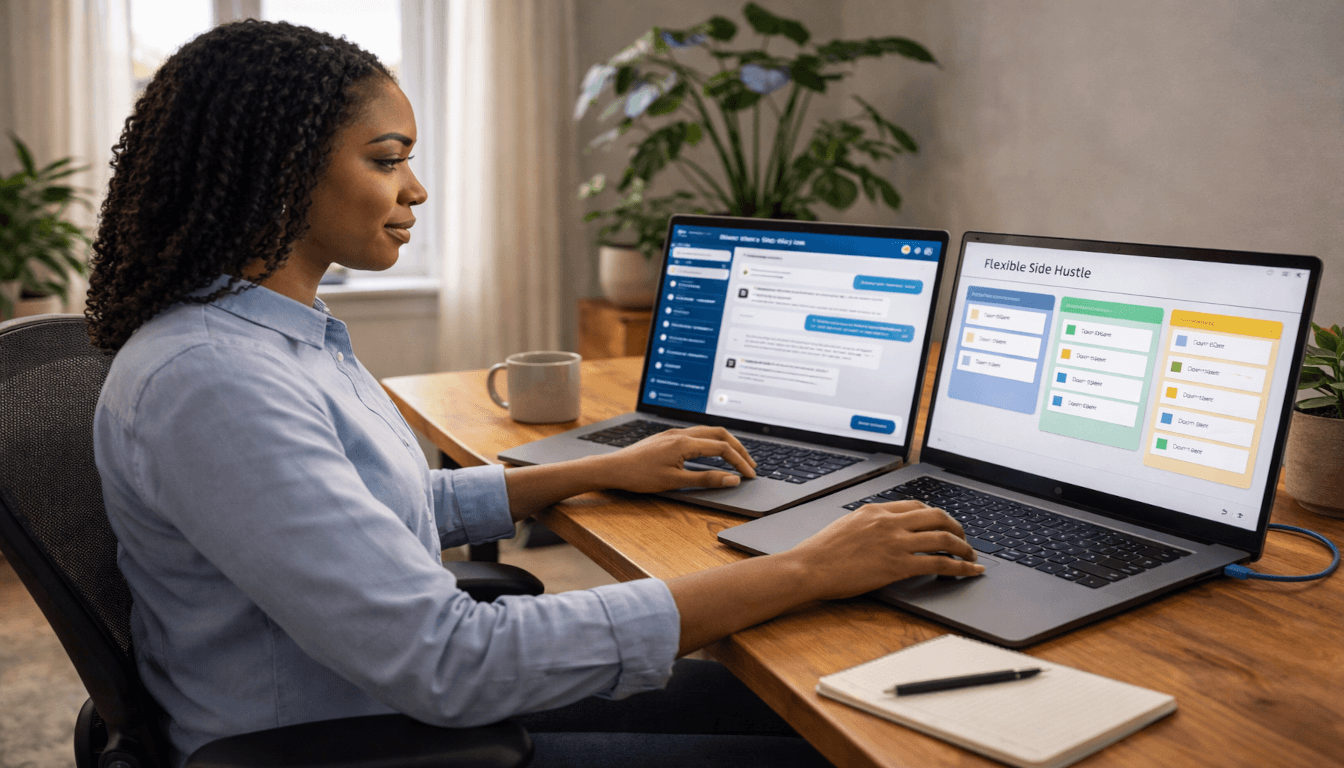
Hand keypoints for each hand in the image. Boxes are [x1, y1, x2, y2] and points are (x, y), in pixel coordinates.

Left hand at [599, 425, 756, 492]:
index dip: (739, 462)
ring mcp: (673, 433)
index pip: (722, 449)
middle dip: (738, 448)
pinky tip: (712, 453)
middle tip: (750, 464)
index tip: (750, 475)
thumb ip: (706, 479)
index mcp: (685, 443)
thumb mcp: (675, 482)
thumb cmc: (640, 476)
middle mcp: (681, 434)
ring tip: (736, 458)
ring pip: (708, 432)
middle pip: (719, 434)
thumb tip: (731, 479)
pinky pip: (697, 434)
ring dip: (726, 443)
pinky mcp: (667, 437)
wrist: (613, 468)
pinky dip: (712, 442)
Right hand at [786, 500, 982, 600]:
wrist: (808, 567)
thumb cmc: (820, 552)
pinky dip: (961, 568)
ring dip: (964, 547)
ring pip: (944, 537)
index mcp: (875, 511)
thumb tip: (881, 533)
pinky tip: (970, 572)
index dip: (935, 516)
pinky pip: (939, 563)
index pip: (916, 506)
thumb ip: (868, 525)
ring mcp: (895, 542)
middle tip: (963, 540)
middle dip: (957, 527)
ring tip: (971, 557)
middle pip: (936, 516)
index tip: (942, 525)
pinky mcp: (898, 565)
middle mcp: (889, 522)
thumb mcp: (845, 527)